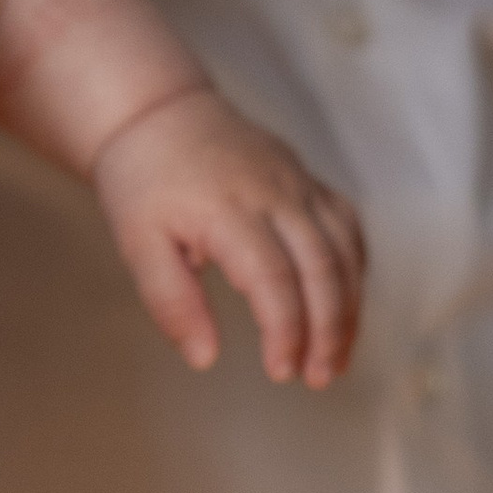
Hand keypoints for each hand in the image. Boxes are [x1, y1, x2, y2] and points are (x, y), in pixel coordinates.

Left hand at [92, 86, 363, 387]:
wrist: (160, 114)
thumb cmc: (144, 182)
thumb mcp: (137, 245)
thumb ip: (171, 302)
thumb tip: (205, 359)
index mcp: (230, 210)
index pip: (274, 280)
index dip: (285, 331)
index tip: (281, 372)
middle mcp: (276, 194)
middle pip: (322, 268)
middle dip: (327, 330)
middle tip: (317, 378)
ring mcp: (298, 184)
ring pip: (345, 250)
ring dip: (349, 309)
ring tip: (335, 360)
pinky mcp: (309, 182)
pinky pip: (348, 228)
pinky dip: (354, 272)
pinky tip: (345, 308)